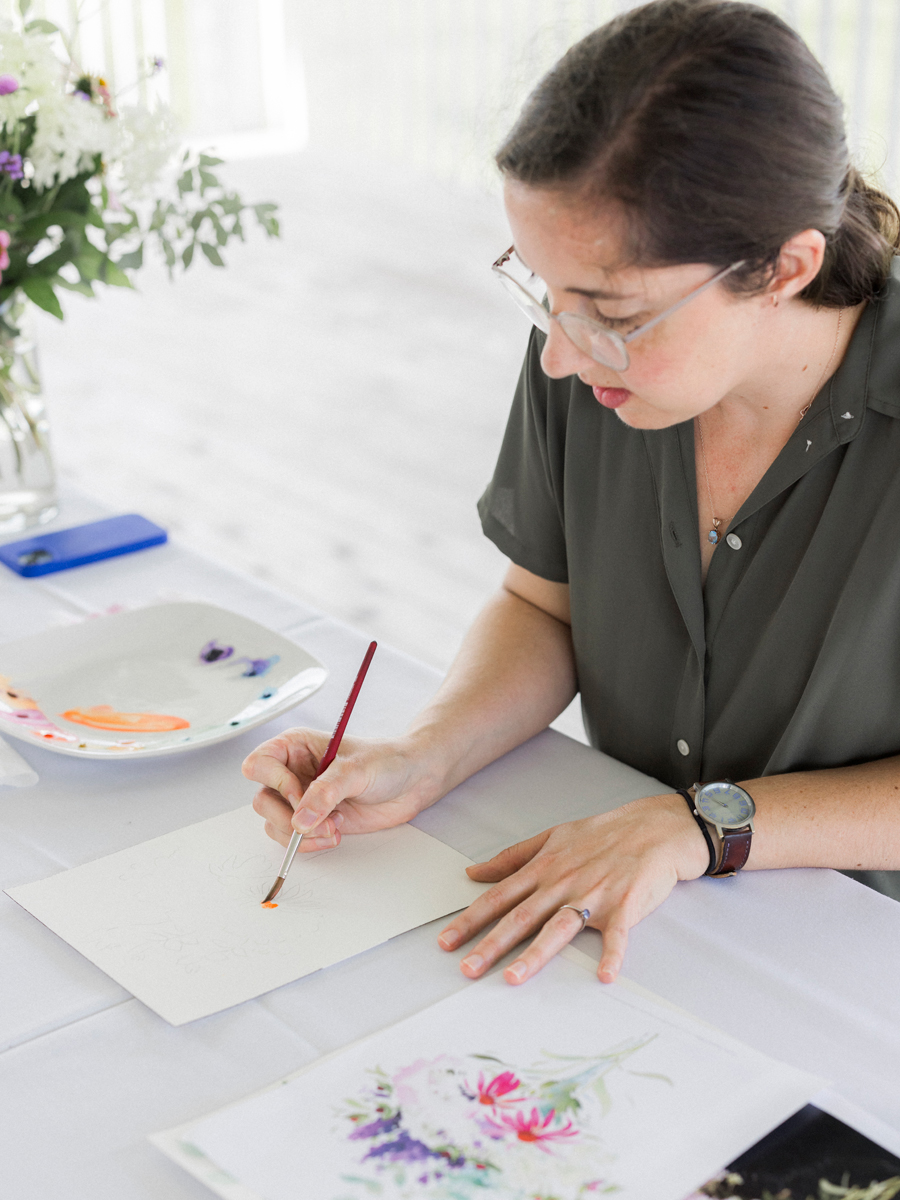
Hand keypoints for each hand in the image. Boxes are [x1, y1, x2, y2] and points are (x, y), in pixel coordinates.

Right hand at [242, 728, 436, 852]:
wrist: (412, 781)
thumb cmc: (386, 761)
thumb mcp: (356, 770)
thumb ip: (326, 793)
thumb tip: (300, 820)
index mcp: (295, 746)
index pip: (259, 764)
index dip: (276, 783)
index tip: (300, 795)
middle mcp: (292, 772)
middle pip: (262, 800)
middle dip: (289, 817)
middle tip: (320, 820)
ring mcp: (300, 798)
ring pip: (274, 823)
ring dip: (302, 835)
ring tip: (335, 827)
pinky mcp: (312, 821)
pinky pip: (292, 839)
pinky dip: (309, 843)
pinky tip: (336, 833)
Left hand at [437, 793, 708, 984]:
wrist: (653, 828)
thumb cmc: (602, 834)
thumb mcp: (552, 838)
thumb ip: (511, 858)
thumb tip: (474, 871)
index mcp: (544, 869)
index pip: (499, 897)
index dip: (471, 920)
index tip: (446, 942)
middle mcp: (562, 883)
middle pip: (521, 917)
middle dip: (492, 944)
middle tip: (467, 969)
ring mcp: (593, 895)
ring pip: (559, 928)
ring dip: (536, 954)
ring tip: (514, 978)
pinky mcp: (625, 906)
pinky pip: (618, 934)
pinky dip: (613, 954)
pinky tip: (604, 975)